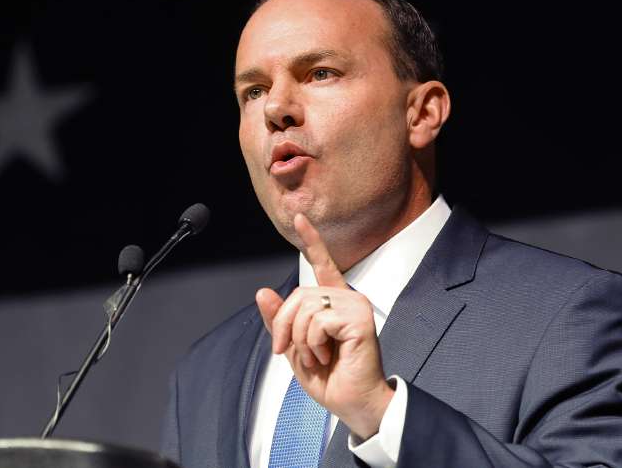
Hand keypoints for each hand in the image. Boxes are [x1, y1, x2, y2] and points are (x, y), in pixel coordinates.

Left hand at [255, 213, 393, 439]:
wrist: (354, 404)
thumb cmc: (331, 379)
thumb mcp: (295, 348)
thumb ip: (280, 321)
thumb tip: (262, 292)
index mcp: (334, 303)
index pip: (322, 264)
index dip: (311, 240)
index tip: (299, 217)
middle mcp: (347, 298)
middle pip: (298, 294)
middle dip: (284, 326)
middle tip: (291, 352)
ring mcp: (355, 306)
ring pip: (305, 308)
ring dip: (300, 340)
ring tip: (317, 357)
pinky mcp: (359, 319)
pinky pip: (317, 322)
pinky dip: (313, 344)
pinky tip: (328, 355)